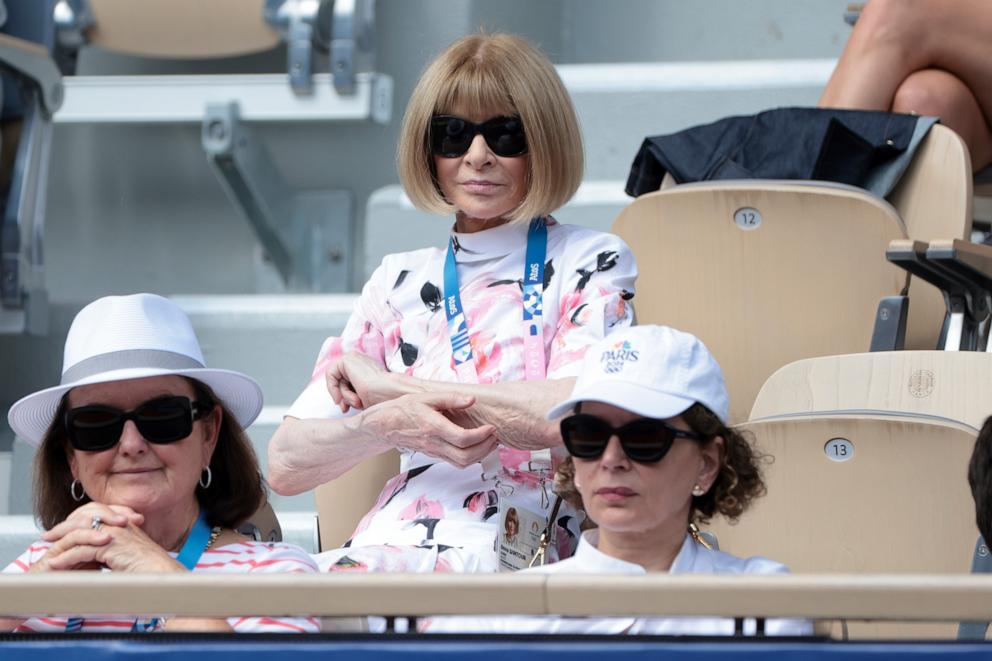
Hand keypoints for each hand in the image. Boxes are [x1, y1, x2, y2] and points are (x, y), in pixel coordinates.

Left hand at [37, 503, 182, 572]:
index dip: (78, 518)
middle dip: (64, 526)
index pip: (96, 512)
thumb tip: (100, 557)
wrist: (162, 575)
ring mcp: (116, 534)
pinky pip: (82, 550)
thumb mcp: (129, 555)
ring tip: (48, 549)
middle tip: (49, 535)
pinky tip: (57, 564)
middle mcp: (120, 525)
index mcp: (125, 524)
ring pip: (80, 532)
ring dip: (61, 542)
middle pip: (85, 517)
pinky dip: (66, 558)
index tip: (64, 528)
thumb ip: (115, 551)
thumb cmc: (151, 569)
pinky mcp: (111, 547)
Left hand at [326, 352, 401, 412]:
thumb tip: (341, 403)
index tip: (347, 409)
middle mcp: (360, 361)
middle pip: (341, 381)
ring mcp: (354, 358)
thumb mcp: (364, 398)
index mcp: (367, 369)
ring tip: (356, 401)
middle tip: (345, 409)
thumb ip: (352, 395)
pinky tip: (340, 397)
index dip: (344, 397)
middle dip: (342, 398)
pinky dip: (332, 388)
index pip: (348, 382)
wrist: (389, 392)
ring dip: (344, 395)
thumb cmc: (383, 398)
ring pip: (338, 379)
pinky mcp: (347, 359)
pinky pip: (331, 374)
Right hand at [353, 392, 497, 467]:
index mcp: (433, 427)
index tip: (491, 427)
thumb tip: (471, 400)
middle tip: (494, 436)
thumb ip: (450, 398)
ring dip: (480, 455)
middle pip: (465, 457)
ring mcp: (434, 451)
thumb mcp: (427, 397)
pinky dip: (470, 457)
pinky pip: (455, 462)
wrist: (385, 425)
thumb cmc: (404, 408)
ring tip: (489, 441)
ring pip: (462, 463)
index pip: (462, 439)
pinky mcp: (434, 454)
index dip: (481, 436)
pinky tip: (476, 445)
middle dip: (485, 449)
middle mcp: (434, 443)